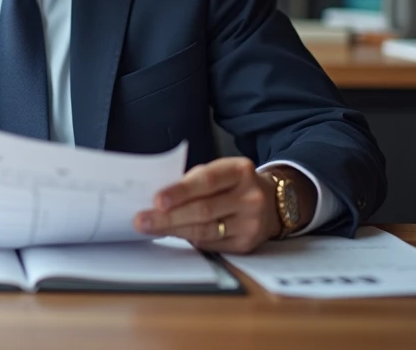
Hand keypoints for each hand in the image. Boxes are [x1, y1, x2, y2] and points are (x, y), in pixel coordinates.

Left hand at [133, 157, 281, 253]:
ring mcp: (251, 223)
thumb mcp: (219, 172)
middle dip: (168, 216)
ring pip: (206, 231)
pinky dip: (189, 240)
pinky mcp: (248, 244)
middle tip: (142, 219)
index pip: (207, 181)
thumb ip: (193, 181)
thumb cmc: (233, 185)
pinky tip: (173, 235)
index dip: (180, 191)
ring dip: (174, 230)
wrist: (273, 203)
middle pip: (204, 210)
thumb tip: (157, 199)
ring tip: (150, 228)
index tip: (156, 200)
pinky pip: (212, 245)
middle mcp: (250, 197)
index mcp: (240, 171)